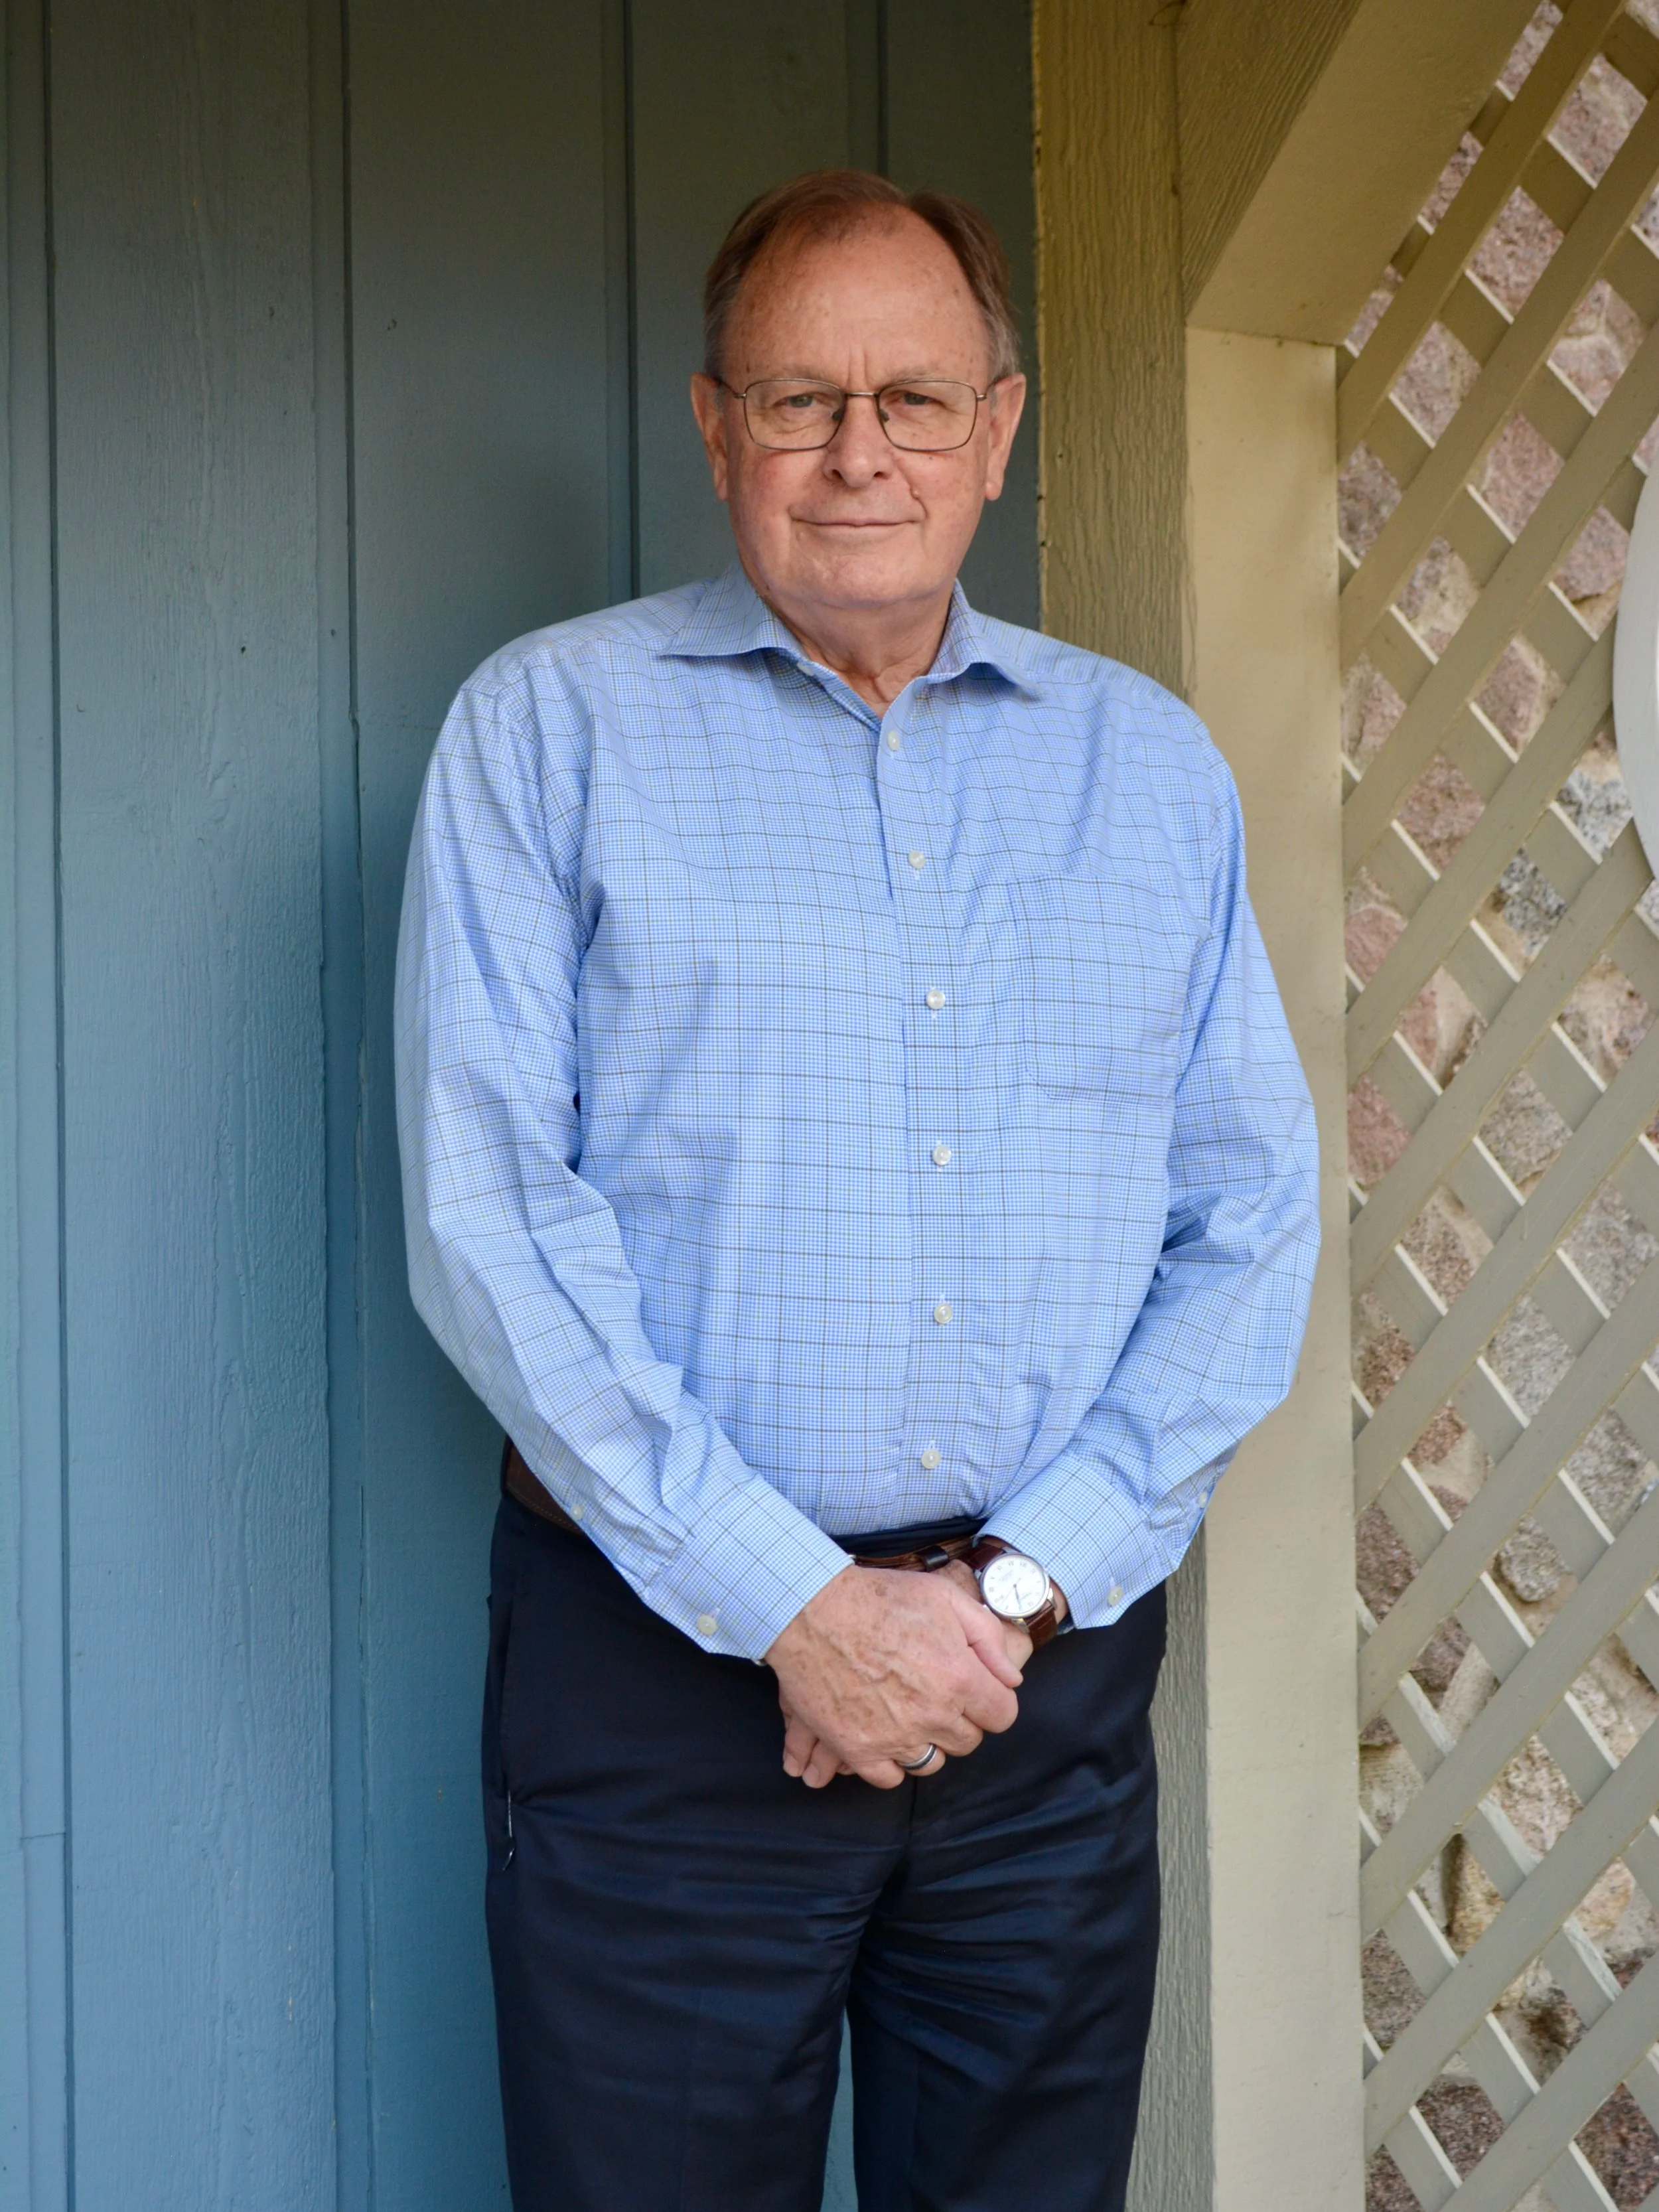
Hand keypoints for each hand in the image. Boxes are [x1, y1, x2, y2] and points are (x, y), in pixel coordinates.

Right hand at [765, 1563, 1022, 1788]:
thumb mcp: (944, 1597)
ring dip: (926, 1742)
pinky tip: (884, 1735)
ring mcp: (894, 1736)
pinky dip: (890, 1762)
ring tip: (908, 1713)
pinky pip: (890, 1778)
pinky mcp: (858, 1749)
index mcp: (959, 1677)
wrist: (812, 1609)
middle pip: (967, 1742)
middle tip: (935, 1694)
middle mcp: (933, 1714)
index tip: (975, 1690)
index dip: (991, 1701)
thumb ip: (987, 1637)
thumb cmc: (879, 1598)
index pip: (1002, 1716)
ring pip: (931, 1764)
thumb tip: (1011, 1678)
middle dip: (958, 1719)